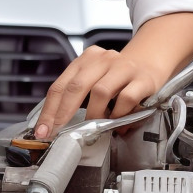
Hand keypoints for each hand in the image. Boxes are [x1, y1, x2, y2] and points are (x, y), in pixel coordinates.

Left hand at [34, 45, 167, 139]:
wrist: (148, 64)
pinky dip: (119, 114)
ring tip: (95, 127)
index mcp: (85, 60)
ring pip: (100, 92)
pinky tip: (118, 122)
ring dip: (94, 114)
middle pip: (76, 86)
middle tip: (60, 132)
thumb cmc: (116, 77)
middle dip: (64, 113)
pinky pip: (126, 99)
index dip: (49, 110)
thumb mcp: (94, 80)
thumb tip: (57, 124)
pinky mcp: (142, 79)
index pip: (60, 85)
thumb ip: (77, 97)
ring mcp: (122, 68)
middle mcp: (102, 60)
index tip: (43, 129)